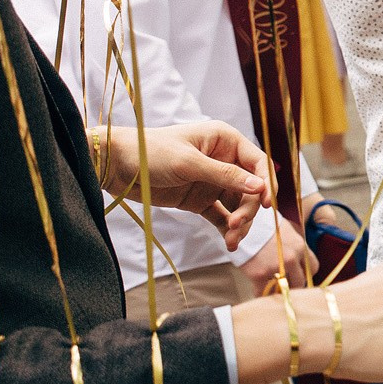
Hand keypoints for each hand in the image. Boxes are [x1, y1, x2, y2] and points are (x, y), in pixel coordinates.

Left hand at [101, 122, 271, 247]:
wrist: (116, 166)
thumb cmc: (151, 152)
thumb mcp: (189, 163)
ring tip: (231, 239)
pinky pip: (222, 216)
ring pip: (238, 205)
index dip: (266, 184)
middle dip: (248, 209)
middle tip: (236, 226)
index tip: (267, 205)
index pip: (258, 163)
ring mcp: (212, 181)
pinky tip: (228, 243)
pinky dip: (226, 229)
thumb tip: (259, 187)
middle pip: (251, 189)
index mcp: (225, 140)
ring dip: (239, 223)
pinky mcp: (200, 199)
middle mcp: (223, 160)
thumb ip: (225, 175)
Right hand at [241, 217, 317, 293]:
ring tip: (272, 288)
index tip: (297, 275)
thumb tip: (299, 260)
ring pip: (284, 290)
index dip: (304, 273)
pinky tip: (258, 289)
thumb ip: (296, 246)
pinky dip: (261, 293)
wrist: (241, 224)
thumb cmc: (264, 226)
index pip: (313, 268)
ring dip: (278, 291)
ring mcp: (275, 267)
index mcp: (300, 246)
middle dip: (292, 285)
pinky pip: (263, 293)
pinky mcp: (259, 275)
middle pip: (300, 282)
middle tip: (283, 284)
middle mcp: (291, 258)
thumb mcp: (286, 230)